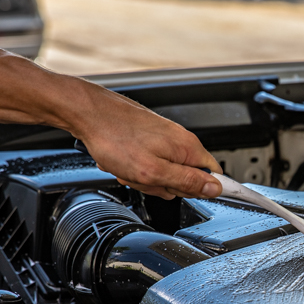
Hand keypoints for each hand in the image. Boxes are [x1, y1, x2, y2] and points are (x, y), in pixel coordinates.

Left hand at [70, 84, 222, 199]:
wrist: (88, 113)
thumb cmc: (115, 138)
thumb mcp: (153, 171)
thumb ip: (187, 181)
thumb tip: (215, 188)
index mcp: (188, 148)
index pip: (214, 176)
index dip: (199, 190)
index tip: (180, 190)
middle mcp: (179, 140)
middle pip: (185, 179)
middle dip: (163, 185)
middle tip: (145, 178)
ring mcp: (163, 138)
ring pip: (163, 173)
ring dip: (145, 178)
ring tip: (129, 168)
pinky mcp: (149, 138)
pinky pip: (149, 163)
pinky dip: (135, 168)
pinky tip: (122, 162)